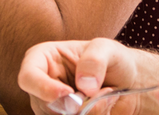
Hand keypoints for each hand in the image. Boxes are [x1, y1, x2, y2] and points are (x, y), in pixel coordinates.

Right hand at [19, 39, 146, 114]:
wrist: (130, 82)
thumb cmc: (114, 59)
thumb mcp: (108, 49)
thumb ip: (95, 60)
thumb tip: (84, 86)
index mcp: (43, 59)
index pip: (28, 77)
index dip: (43, 88)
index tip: (68, 93)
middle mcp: (43, 84)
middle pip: (43, 106)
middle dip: (72, 106)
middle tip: (96, 94)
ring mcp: (53, 105)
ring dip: (87, 112)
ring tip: (105, 95)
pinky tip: (104, 106)